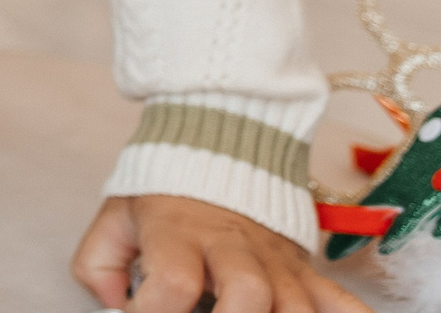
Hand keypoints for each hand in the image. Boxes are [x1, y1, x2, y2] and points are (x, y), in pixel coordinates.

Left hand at [73, 195, 369, 311]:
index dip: (152, 311)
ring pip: (296, 303)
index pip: (170, 279)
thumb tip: (112, 303)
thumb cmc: (164, 190)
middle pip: (248, 291)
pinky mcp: (305, 268)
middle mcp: (231, 246)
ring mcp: (275, 258)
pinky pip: (342, 301)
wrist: (219, 143)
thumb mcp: (117, 215)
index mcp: (178, 231)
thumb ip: (98, 261)